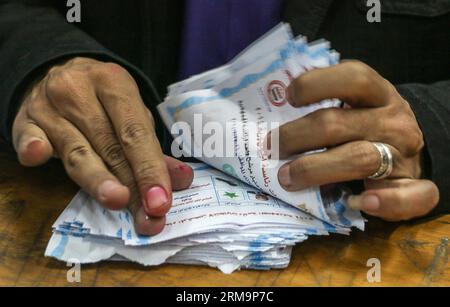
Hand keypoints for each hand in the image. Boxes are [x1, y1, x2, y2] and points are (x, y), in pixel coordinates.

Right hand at [12, 57, 192, 233]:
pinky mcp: (25, 120)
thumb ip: (153, 149)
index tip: (161, 201)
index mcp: (114, 83)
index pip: (135, 132)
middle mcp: (79, 90)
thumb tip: (182, 180)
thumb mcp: (131, 114)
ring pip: (75, 149)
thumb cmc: (103, 102)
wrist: (58, 74)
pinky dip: (33, 146)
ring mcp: (48, 105)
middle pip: (109, 145)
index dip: (150, 169)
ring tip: (116, 200)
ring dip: (96, 178)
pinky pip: (28, 136)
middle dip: (131, 185)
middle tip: (146, 216)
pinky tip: (38, 156)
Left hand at [269, 61, 438, 220]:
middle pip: (336, 125)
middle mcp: (392, 120)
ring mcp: (403, 153)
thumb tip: (272, 109)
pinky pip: (412, 196)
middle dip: (295, 137)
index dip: (317, 84)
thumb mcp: (354, 105)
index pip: (353, 77)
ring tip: (286, 178)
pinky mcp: (414, 184)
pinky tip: (361, 203)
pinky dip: (387, 202)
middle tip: (270, 148)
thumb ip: (325, 103)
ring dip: (315, 169)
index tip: (289, 96)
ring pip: (358, 159)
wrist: (409, 150)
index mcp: (377, 94)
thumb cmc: (365, 126)